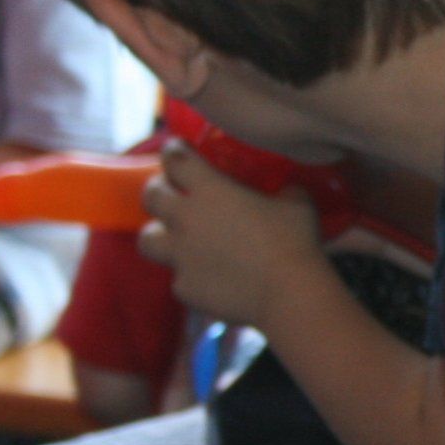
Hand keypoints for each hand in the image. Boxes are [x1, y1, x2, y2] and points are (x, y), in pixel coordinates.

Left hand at [138, 137, 328, 330]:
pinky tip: (211, 278)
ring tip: (177, 238)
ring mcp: (180, 256)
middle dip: (159, 189)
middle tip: (173, 192)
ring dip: (160, 234)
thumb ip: (283, 190)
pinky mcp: (185, 287)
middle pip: (151, 195)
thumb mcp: (297, 203)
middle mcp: (185, 219)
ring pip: (147, 239)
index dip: (174, 151)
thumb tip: (286, 190)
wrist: (289, 294)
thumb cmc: (295, 242)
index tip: (179, 150)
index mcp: (210, 190)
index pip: (175, 159)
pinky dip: (192, 275)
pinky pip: (179, 278)